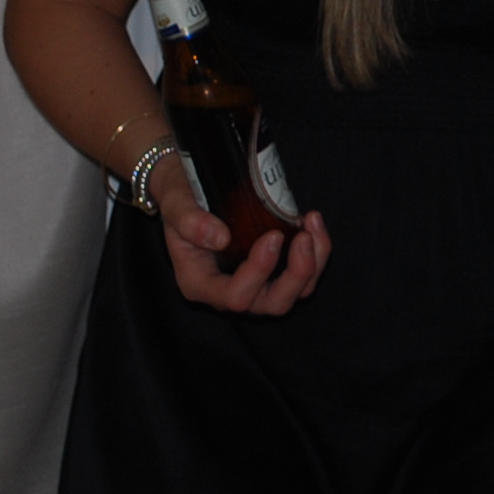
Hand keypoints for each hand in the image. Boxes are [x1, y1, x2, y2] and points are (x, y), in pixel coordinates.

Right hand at [152, 156, 330, 314]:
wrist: (188, 189)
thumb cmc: (180, 197)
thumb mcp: (175, 202)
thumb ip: (188, 220)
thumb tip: (219, 238)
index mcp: (200, 284)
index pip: (235, 297)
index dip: (259, 272)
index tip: (273, 235)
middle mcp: (229, 291)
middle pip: (272, 304)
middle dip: (296, 274)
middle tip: (304, 237)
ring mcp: (255, 283)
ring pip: (296, 292)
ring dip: (314, 262)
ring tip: (312, 222)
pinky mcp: (274, 269)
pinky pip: (305, 273)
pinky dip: (317, 250)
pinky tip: (312, 220)